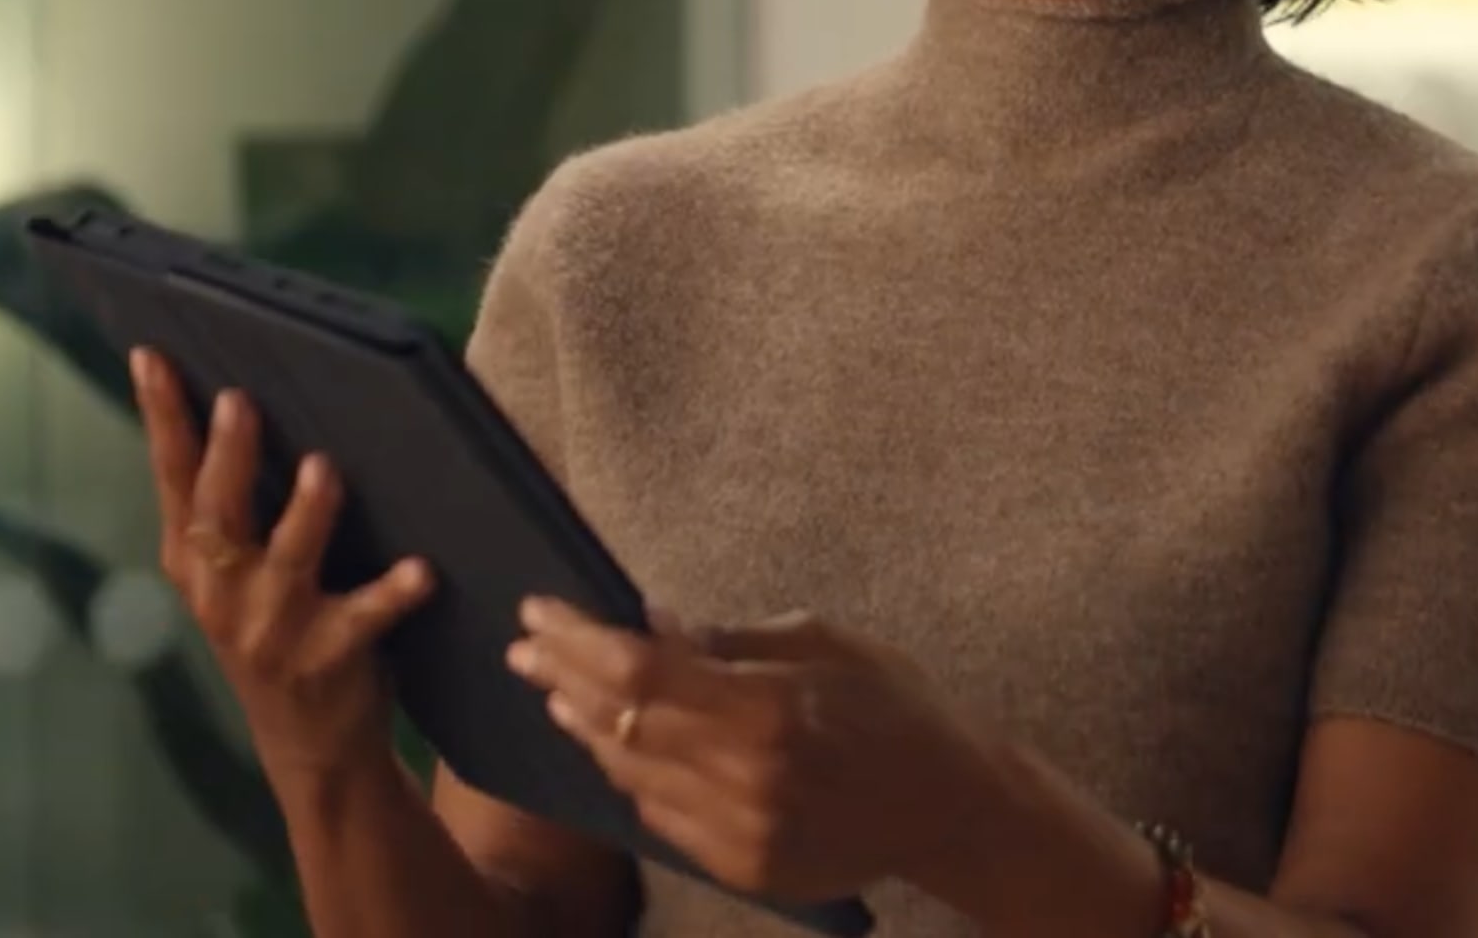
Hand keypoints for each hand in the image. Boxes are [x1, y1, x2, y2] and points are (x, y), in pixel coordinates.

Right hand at [131, 348, 434, 781]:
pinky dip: (393, 592)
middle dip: (227, 454)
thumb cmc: (280, 629)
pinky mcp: (325, 659)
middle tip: (241, 398)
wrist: (310, 745)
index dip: (161, 416)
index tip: (151, 355)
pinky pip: (363, 618)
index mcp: (193, 560)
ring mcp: (269, 630)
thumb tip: (244, 400)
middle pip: (217, 511)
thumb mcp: (235, 574)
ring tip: (323, 468)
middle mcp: (220, 592)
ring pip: (285, 560)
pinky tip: (421, 570)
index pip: (172, 475)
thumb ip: (233, 504)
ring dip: (306, 514)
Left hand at [509, 602, 996, 903]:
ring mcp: (738, 833)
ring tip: (558, 691)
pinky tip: (617, 743)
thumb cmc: (898, 707)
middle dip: (563, 677)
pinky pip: (661, 816)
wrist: (951, 808)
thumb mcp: (826, 643)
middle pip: (621, 721)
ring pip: (631, 774)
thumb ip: (732, 640)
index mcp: (767, 710)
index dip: (579, 638)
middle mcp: (744, 779)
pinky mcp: (740, 868)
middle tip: (526, 646)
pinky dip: (632, 773)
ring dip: (588, 727)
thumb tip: (652, 622)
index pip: (639, 670)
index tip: (540, 609)